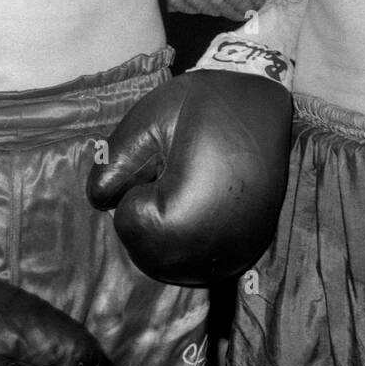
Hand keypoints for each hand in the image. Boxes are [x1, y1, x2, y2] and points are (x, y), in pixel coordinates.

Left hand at [87, 68, 291, 285]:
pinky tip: (202, 205)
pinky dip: (189, 240)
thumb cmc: (205, 104)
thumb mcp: (147, 119)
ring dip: (164, 232)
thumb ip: (113, 163)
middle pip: (146, 250)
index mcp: (184, 216)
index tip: (163, 158)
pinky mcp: (245, 254)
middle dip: (146, 214)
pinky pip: (199, 263)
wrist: (264, 102)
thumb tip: (100, 200)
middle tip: (173, 171)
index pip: (128, 222)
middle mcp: (211, 249)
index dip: (136, 184)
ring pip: (170, 263)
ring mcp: (232, 256)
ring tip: (188, 185)